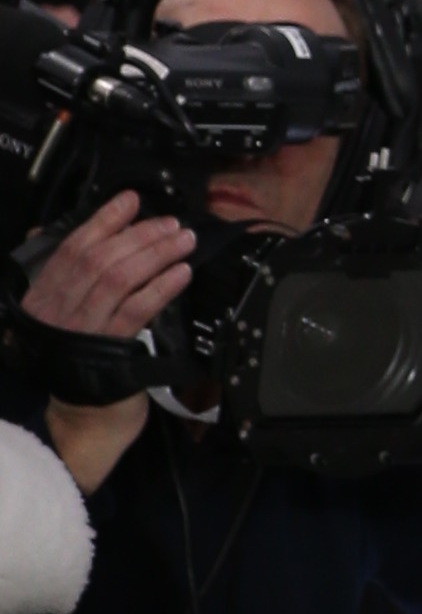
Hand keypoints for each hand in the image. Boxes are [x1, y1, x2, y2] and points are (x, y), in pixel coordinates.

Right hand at [26, 187, 193, 493]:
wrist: (84, 413)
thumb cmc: (81, 356)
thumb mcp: (68, 311)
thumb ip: (75, 275)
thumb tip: (100, 232)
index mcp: (45, 294)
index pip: (73, 247)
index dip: (104, 220)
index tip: (131, 200)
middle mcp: (59, 308)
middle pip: (100, 259)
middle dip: (139, 235)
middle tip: (171, 223)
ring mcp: (83, 328)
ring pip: (120, 279)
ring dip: (156, 255)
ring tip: (184, 241)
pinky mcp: (110, 348)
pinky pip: (138, 310)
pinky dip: (162, 287)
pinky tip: (182, 273)